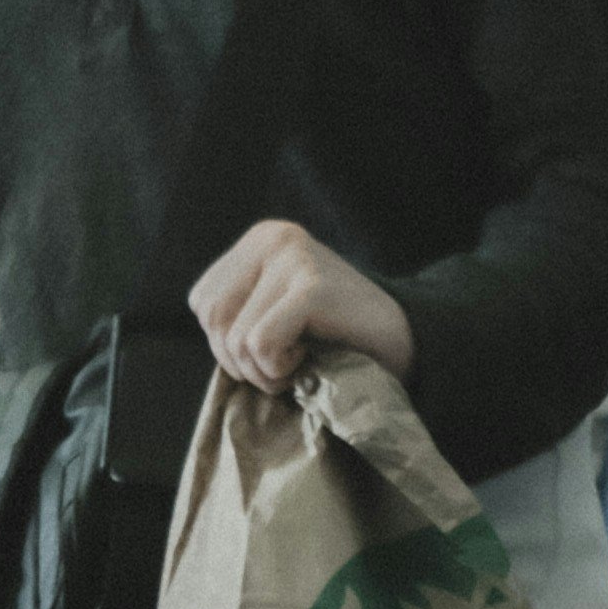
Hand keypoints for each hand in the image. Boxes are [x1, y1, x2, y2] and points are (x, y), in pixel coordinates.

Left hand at [188, 218, 415, 395]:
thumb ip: (239, 311)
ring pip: (235, 338)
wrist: (405, 342)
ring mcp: (294, 258)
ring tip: (298, 362)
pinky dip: (279, 369)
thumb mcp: (277, 310)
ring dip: (263, 370)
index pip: (202, 302)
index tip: (269, 349)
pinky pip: (261, 344)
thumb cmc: (336, 336)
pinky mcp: (312, 287)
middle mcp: (274, 238)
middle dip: (240, 360)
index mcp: (260, 239)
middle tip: (282, 364)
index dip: (226, 342)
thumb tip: (208, 332)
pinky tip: (308, 359)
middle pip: (212, 318)